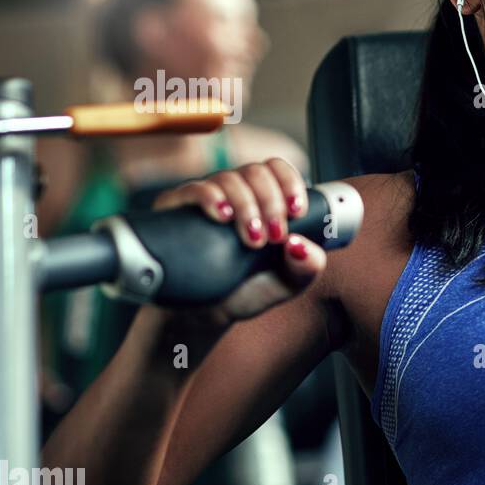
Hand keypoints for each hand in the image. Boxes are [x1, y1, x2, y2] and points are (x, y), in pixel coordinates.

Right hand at [151, 157, 326, 324]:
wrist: (207, 314)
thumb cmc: (249, 291)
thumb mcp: (287, 283)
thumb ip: (307, 267)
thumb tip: (300, 244)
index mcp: (265, 201)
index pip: (277, 170)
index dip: (290, 183)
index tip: (297, 211)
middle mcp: (236, 193)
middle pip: (256, 172)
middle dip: (271, 202)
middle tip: (274, 236)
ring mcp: (207, 198)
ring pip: (229, 178)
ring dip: (246, 206)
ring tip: (252, 239)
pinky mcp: (177, 208)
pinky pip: (192, 189)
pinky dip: (210, 197)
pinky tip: (221, 215)